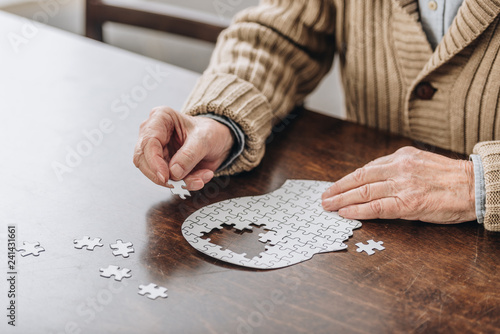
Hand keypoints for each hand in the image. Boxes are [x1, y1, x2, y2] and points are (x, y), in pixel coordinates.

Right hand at [133, 106, 233, 190]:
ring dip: (178, 182)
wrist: (219, 141)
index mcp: (160, 118)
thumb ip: (189, 155)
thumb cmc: (210, 132)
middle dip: (162, 176)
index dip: (154, 162)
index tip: (166, 177)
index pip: (148, 142)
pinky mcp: (163, 165)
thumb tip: (174, 172)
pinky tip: (201, 178)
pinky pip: (168, 180)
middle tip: (179, 184)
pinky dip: (185, 183)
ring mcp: (157, 151)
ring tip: (200, 179)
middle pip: (143, 160)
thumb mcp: (205, 139)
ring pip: (155, 173)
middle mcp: (154, 133)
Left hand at [322, 146, 475, 223]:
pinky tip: (345, 213)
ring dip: (342, 200)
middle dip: (338, 189)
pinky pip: (377, 207)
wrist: (475, 186)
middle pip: (359, 179)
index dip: (347, 179)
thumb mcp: (420, 162)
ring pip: (363, 192)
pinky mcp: (408, 203)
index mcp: (401, 157)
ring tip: (328, 206)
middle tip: (324, 197)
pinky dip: (358, 210)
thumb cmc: (450, 177)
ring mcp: (402, 186)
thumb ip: (397, 167)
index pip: (366, 168)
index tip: (334, 185)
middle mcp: (398, 168)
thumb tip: (374, 177)